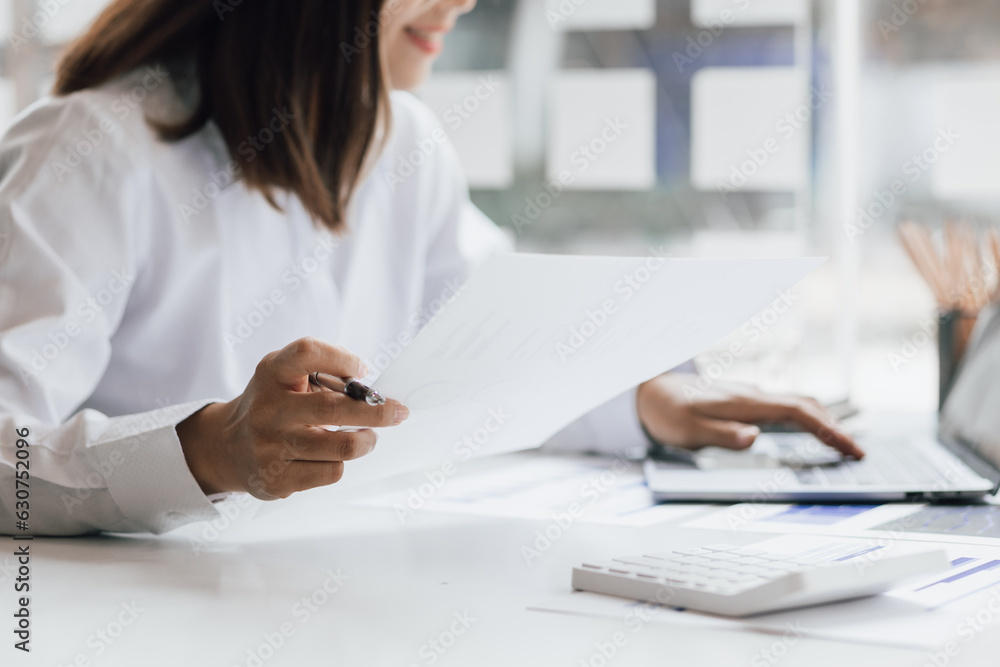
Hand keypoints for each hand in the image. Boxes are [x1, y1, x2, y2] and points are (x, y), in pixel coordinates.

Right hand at [177, 337, 408, 498]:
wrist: (226, 446)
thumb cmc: (274, 404)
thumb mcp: (285, 375)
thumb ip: (323, 373)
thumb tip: (374, 393)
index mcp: (272, 373)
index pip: (307, 352)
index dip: (342, 358)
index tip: (363, 369)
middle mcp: (268, 409)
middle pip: (333, 409)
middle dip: (377, 411)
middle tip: (398, 411)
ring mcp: (269, 447)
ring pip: (341, 447)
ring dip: (366, 441)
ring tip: (368, 436)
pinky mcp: (276, 480)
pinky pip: (331, 472)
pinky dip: (342, 462)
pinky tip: (334, 455)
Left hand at [636, 373, 862, 458]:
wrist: (649, 391)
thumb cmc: (667, 411)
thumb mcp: (686, 429)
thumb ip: (720, 435)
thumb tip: (755, 438)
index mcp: (744, 401)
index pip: (797, 412)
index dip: (827, 430)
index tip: (850, 449)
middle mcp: (752, 395)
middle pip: (806, 405)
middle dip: (835, 428)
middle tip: (858, 454)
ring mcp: (750, 396)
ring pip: (798, 403)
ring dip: (824, 421)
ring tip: (843, 444)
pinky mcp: (745, 401)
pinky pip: (786, 406)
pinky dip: (808, 418)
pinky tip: (812, 430)